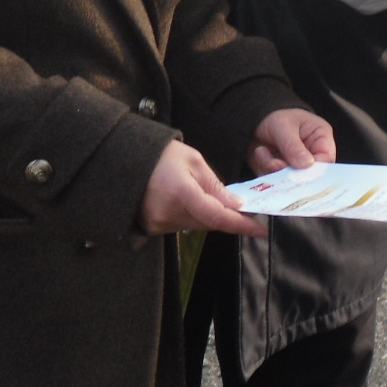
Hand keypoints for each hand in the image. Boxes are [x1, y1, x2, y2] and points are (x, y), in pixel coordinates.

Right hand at [138, 139, 263, 236]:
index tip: (260, 230)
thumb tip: (236, 206)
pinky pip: (182, 226)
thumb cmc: (163, 156)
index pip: (217, 216)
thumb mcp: (194, 162)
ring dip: (209, 216)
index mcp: (181, 193)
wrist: (126, 161)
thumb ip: (216, 186)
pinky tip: (192, 203)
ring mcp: (158, 224)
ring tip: (210, 198)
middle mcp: (169, 213)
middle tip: (244, 211)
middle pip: (209, 223)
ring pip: (196, 226)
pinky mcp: (152, 228)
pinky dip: (193, 217)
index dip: (240, 225)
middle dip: (227, 218)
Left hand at [247, 106, 337, 176]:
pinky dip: (264, 169)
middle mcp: (312, 155)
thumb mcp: (283, 126)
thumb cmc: (275, 118)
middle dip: (289, 171)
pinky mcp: (282, 175)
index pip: (327, 159)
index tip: (299, 170)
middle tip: (275, 163)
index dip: (316, 168)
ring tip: (262, 150)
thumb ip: (293, 145)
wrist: (254, 124)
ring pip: (290, 180)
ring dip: (272, 168)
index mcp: (321, 138)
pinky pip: (275, 181)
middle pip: (309, 175)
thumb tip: (306, 164)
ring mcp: (296, 167)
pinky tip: (260, 152)